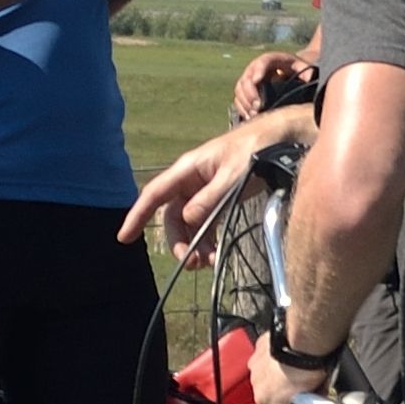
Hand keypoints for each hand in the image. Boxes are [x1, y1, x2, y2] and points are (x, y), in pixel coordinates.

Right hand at [123, 123, 271, 258]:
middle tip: (190, 263)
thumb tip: (189, 220)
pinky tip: (213, 254)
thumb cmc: (256, 150)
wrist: (280, 140)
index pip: (155, 194)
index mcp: (188, 169)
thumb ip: (211, 199)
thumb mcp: (233, 176)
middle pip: (173, 216)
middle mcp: (191, 181)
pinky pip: (205, 223)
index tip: (124, 237)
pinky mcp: (219, 198)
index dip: (137, 215)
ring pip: (189, 223)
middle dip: (179, 241)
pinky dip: (207, 239)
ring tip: (206, 263)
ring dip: (194, 244)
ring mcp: (204, 190)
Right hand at [234, 46, 314, 120]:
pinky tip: (249, 116)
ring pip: (239, 89)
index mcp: (271, 60)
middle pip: (246, 79)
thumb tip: (308, 78)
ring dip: (245, 102)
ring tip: (254, 113)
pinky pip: (238, 99)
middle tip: (258, 106)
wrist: (289, 70)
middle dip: (250, 93)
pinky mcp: (245, 91)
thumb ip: (307, 71)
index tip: (257, 80)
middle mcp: (255, 68)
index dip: (258, 70)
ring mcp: (248, 79)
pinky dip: (242, 108)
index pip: (262, 62)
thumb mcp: (303, 67)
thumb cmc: (296, 68)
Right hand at [247, 334, 324, 403]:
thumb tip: (318, 392)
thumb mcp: (318, 388)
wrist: (304, 342)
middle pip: (273, 398)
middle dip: (285, 395)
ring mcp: (256, 370)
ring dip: (277, 376)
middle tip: (301, 387)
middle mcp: (259, 390)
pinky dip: (273, 358)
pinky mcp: (258, 350)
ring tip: (294, 369)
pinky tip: (287, 354)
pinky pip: (265, 359)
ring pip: (266, 378)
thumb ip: (312, 396)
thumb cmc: (311, 366)